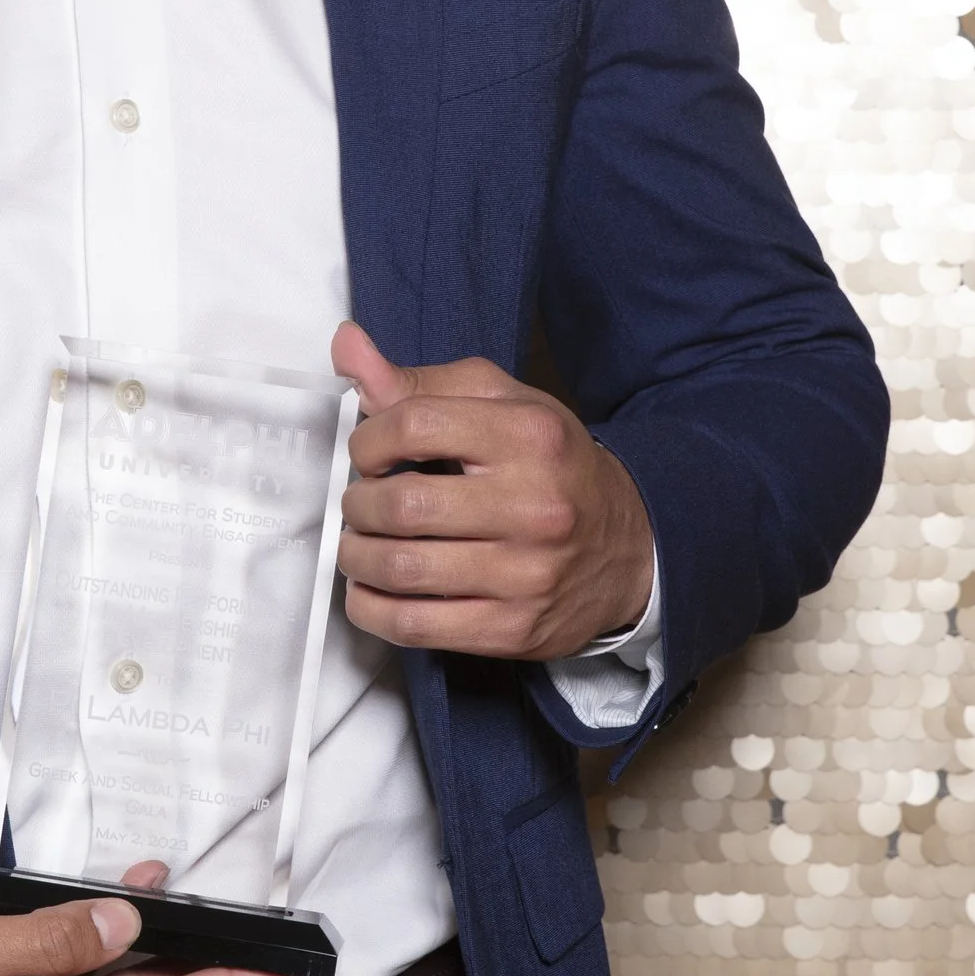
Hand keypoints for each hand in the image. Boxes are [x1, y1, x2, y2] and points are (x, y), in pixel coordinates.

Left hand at [332, 320, 653, 662]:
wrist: (628, 548)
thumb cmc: (551, 467)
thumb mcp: (502, 405)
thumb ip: (419, 381)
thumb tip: (347, 346)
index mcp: (529, 436)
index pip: (413, 426)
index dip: (367, 440)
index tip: (367, 453)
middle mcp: (533, 505)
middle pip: (401, 504)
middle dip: (357, 504)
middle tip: (359, 504)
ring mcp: (525, 574)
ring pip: (402, 569)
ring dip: (357, 557)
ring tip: (359, 545)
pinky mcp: (513, 629)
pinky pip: (415, 626)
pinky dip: (372, 608)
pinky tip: (371, 590)